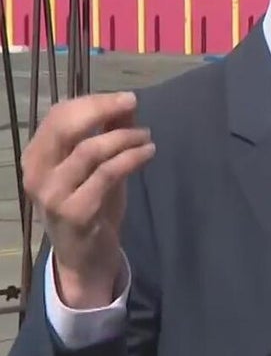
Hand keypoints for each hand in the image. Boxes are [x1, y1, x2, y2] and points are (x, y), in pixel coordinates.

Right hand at [20, 92, 154, 308]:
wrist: (84, 257)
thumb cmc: (90, 204)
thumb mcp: (97, 165)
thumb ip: (107, 133)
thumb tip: (127, 103)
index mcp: (37, 156)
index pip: (58, 115)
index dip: (93, 102)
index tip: (125, 98)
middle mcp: (37, 173)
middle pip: (65, 127)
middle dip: (102, 109)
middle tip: (133, 103)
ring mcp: (53, 194)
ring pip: (88, 150)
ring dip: (124, 137)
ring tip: (146, 137)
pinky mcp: (75, 212)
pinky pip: (106, 175)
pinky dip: (131, 158)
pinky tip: (148, 153)